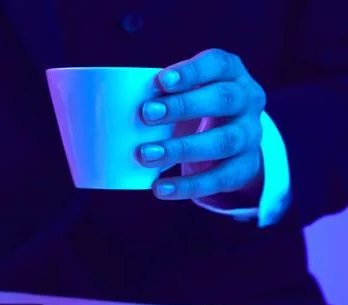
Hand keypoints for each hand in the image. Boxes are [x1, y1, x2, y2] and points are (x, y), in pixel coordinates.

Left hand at [137, 48, 266, 201]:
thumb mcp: (186, 93)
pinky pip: (220, 178)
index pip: (218, 64)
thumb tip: (106, 110)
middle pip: (223, 99)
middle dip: (183, 107)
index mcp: (231, 74)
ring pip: (224, 141)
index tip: (161, 81)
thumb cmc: (194, 109)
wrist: (235, 141)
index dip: (192, 71)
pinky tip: (160, 188)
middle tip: (146, 115)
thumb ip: (159, 95)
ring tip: (146, 155)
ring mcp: (251, 134)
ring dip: (182, 148)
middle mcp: (248, 100)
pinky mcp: (245, 166)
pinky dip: (188, 185)